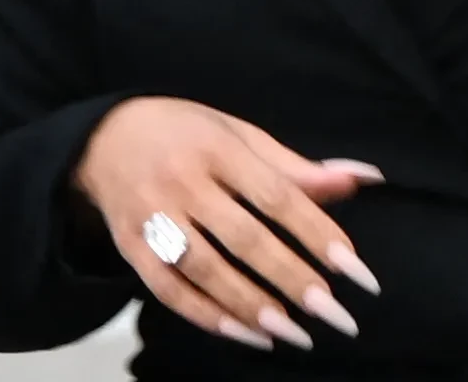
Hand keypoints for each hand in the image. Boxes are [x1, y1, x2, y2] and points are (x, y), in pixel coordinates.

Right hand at [73, 96, 383, 350]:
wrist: (105, 137)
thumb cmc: (187, 133)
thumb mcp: (240, 134)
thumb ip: (297, 166)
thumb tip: (362, 179)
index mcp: (218, 147)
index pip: (276, 195)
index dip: (318, 233)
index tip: (356, 270)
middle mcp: (184, 182)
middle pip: (244, 238)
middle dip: (293, 280)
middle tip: (335, 315)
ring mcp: (153, 217)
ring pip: (207, 271)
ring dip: (254, 306)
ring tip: (297, 333)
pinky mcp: (131, 249)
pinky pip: (171, 292)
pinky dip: (210, 317)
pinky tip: (249, 334)